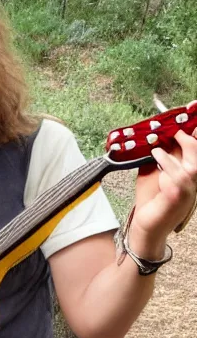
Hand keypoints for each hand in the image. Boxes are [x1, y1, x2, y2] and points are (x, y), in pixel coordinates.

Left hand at [131, 117, 196, 249]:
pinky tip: (156, 164)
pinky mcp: (176, 199)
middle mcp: (192, 182)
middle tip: (175, 132)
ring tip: (156, 150)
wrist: (146, 227)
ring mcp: (187, 192)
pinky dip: (165, 167)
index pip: (196, 150)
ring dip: (172, 156)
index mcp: (189, 174)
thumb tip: (155, 138)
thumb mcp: (152, 173)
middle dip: (190, 141)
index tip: (193, 111)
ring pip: (190, 167)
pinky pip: (176, 180)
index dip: (194, 132)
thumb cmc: (150, 200)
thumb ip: (158, 157)